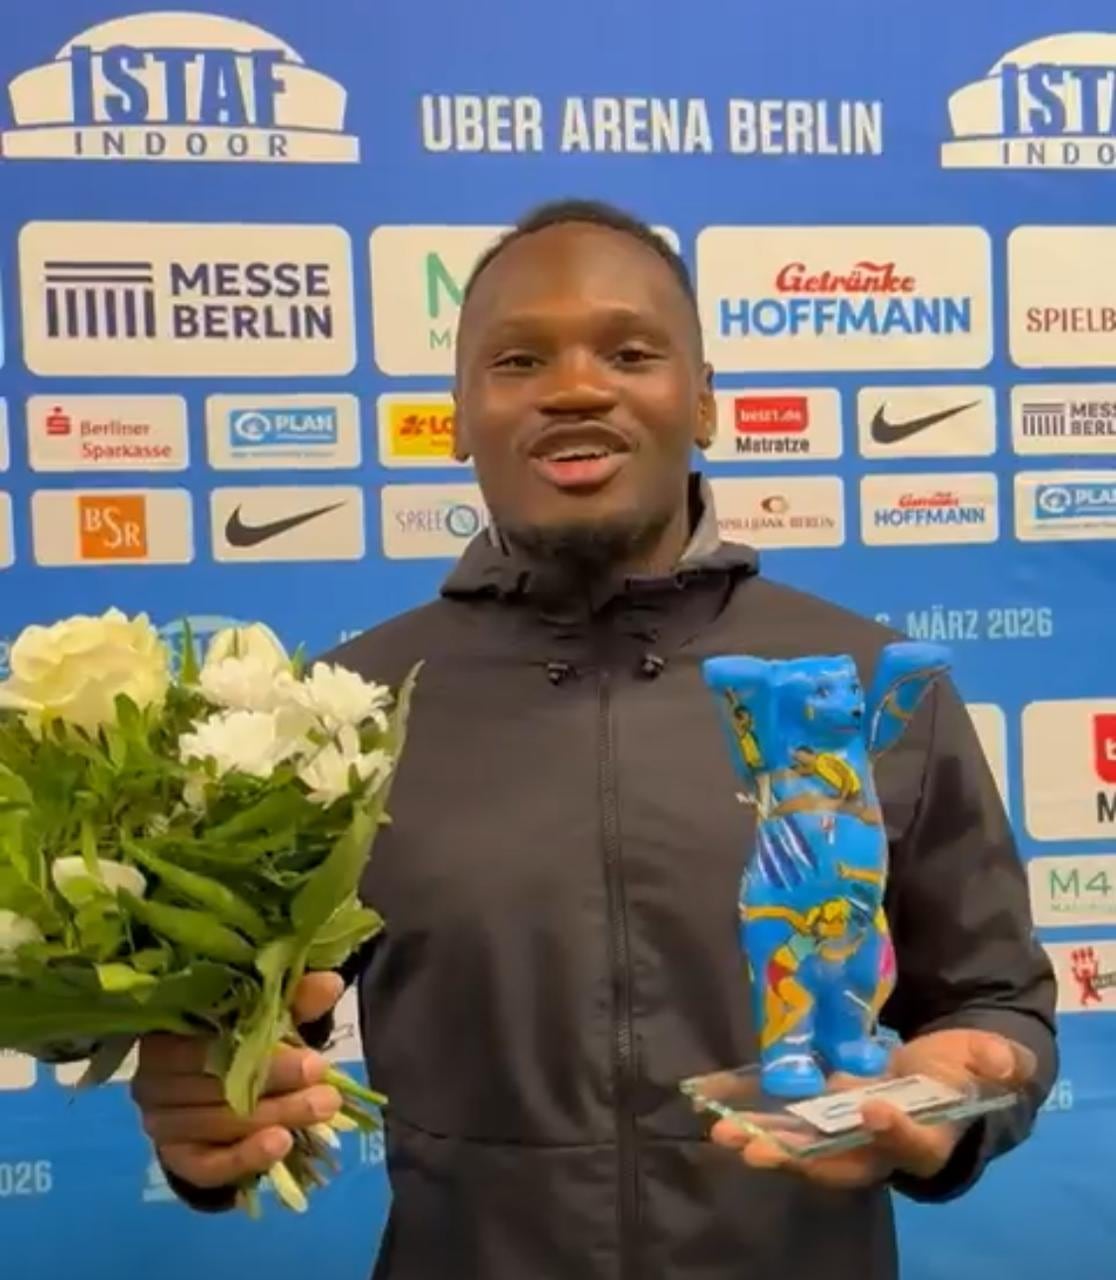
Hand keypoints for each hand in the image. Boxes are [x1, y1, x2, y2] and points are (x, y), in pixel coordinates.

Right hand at [130, 971, 344, 1189]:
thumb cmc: (243, 1041)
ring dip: (276, 1117)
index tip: (315, 1061)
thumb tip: (330, 983)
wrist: (220, 1089)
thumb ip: (295, 1001)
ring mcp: (160, 1122)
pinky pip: (207, 1165)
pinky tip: (280, 1145)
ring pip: (220, 1123)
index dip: (263, 1053)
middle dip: (279, 1087)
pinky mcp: (175, 1158)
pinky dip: (245, 1157)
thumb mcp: (268, 1017)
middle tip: (327, 1091)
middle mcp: (153, 1078)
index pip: (211, 1044)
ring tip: (322, 1110)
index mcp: (168, 1032)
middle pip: (218, 1085)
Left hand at [710, 1028, 1035, 1189]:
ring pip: (800, 1141)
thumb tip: (1002, 1060)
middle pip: (837, 1159)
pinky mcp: (819, 1107)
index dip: (892, 1131)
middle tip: (752, 1145)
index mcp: (926, 1136)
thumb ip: (997, 1060)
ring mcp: (844, 1127)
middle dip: (794, 1153)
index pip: (911, 1145)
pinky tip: (710, 1098)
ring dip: (760, 1136)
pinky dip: (749, 1106)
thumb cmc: (967, 1070)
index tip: (871, 1108)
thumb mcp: (991, 1060)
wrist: (942, 1073)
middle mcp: (877, 1142)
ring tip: (721, 1130)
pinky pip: (781, 1113)